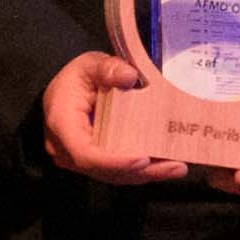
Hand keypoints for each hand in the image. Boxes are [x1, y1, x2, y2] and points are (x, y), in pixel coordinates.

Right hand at [38, 47, 194, 184]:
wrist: (64, 92)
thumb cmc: (75, 79)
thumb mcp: (89, 64)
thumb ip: (107, 68)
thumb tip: (129, 75)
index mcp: (62, 125)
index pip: (85, 153)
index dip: (114, 161)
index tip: (142, 159)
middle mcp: (68, 150)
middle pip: (105, 170)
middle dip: (141, 171)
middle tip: (175, 166)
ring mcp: (80, 161)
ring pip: (114, 175)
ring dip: (147, 174)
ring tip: (177, 167)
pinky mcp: (95, 163)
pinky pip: (118, 172)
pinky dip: (142, 171)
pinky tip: (166, 166)